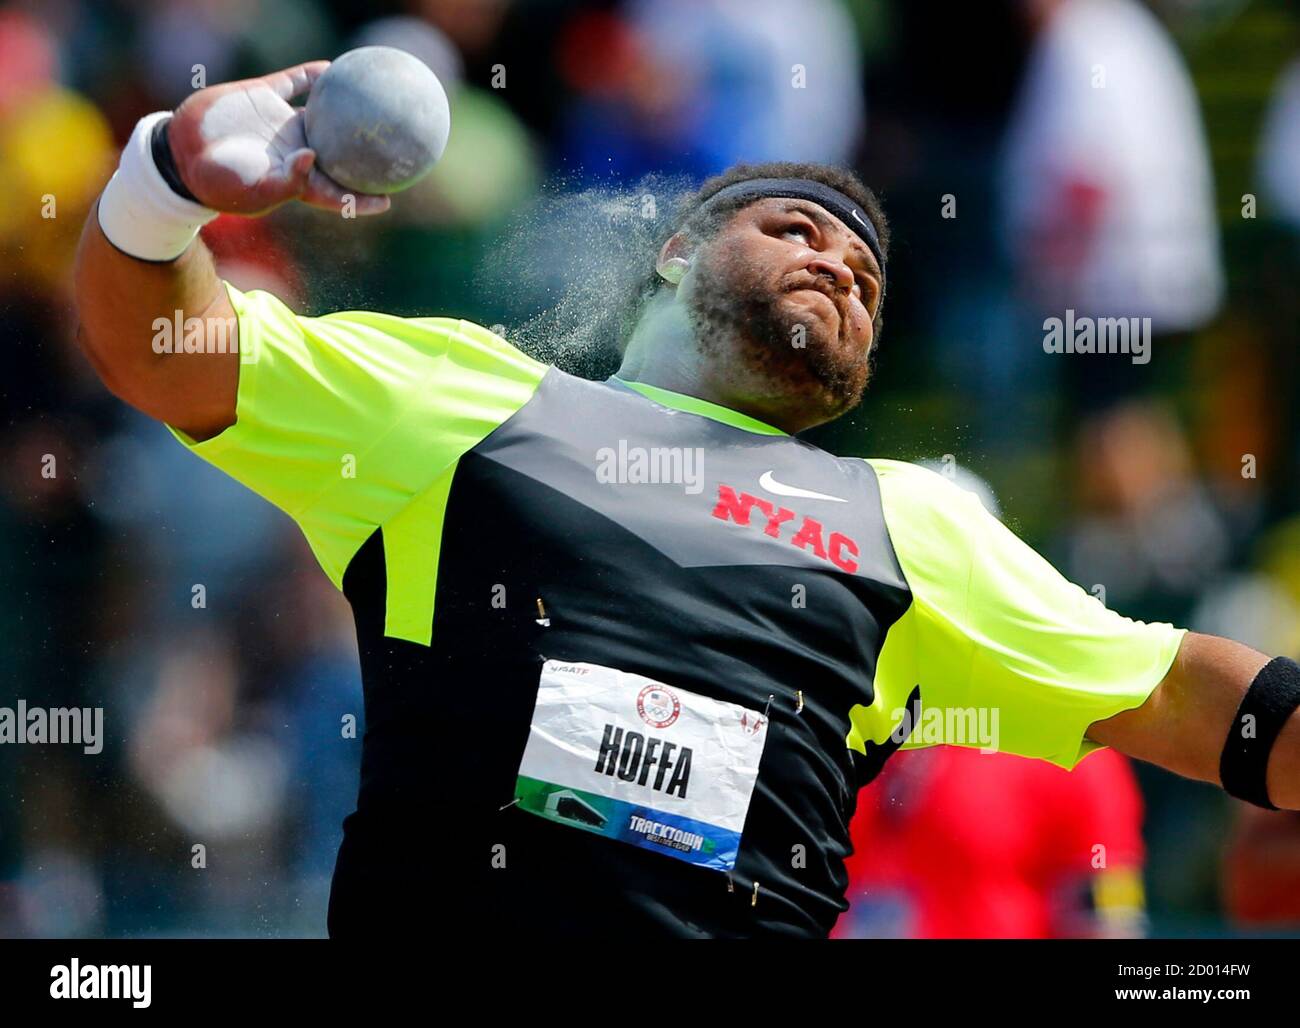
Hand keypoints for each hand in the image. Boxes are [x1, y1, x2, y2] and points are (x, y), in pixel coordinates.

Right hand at [166, 61, 389, 216]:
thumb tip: (314, 159)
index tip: (388, 199)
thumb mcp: (255, 190)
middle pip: (339, 152)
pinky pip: (294, 82)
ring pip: (323, 114)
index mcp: (297, 180)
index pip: (337, 192)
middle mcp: (294, 150)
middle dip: (365, 154)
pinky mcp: (263, 97)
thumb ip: (288, 180)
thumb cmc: (219, 182)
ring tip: (374, 97)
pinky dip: (312, 75)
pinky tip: (332, 67)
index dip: (362, 197)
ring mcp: (280, 122)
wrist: (182, 151)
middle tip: (396, 147)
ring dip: (345, 108)